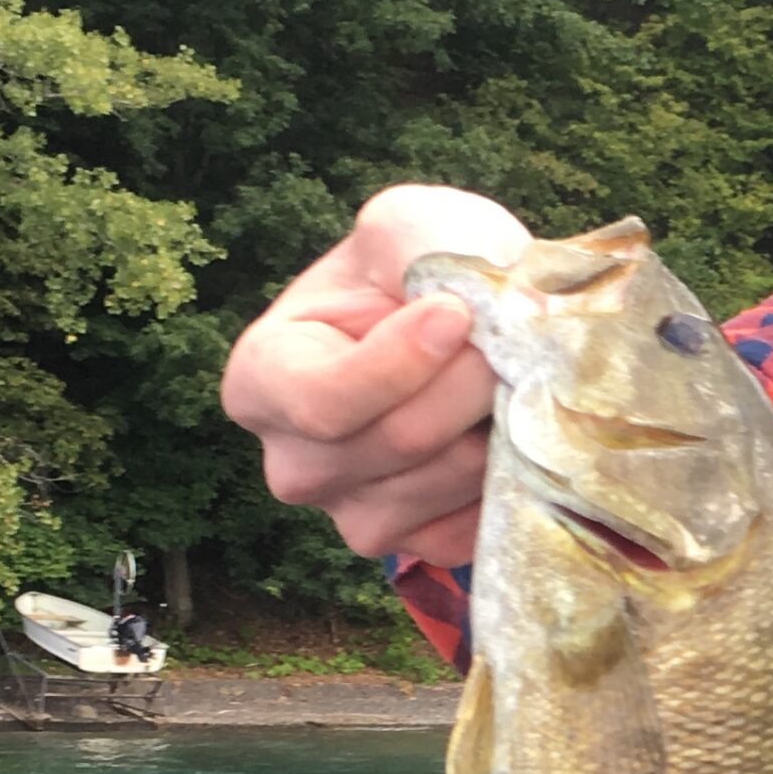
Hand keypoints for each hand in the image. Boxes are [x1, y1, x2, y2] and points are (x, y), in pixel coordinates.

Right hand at [223, 184, 529, 567]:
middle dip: (472, 383)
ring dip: (500, 424)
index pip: (325, 402)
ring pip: (448, 480)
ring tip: (509, 380)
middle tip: (506, 341)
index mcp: (262, 382)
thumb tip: (462, 320)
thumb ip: (416, 251)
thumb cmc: (425, 272)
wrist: (478, 326)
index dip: (403, 362)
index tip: (456, 312)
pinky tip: (508, 432)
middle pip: (400, 442)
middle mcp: (295, 465)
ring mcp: (356, 518)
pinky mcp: (421, 547)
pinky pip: (476, 525)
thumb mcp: (408, 226)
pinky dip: (510, 475)